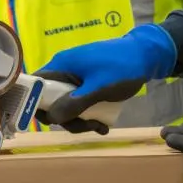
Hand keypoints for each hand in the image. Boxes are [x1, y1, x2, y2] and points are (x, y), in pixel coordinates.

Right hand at [37, 25, 177, 132]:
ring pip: (66, 107)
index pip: (34, 86)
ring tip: (101, 126)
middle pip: (51, 102)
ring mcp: (76, 80)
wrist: (147, 56)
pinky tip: (103, 125)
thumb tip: (51, 118)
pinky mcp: (87, 86)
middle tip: (87, 126)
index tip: (52, 121)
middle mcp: (64, 72)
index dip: (35, 104)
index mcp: (61, 66)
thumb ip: (74, 103)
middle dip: (67, 119)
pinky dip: (88, 116)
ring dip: (81, 121)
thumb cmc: (122, 68)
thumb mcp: (99, 88)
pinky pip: (79, 105)